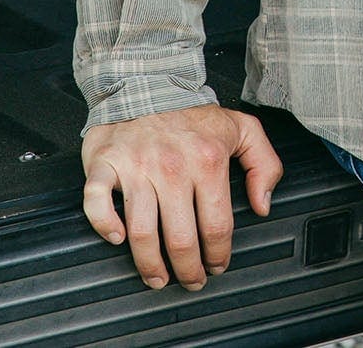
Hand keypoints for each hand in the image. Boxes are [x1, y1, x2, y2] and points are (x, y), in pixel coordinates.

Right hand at [81, 104, 283, 290]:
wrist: (148, 82)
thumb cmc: (192, 114)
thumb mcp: (241, 129)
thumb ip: (264, 164)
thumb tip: (262, 205)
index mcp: (208, 161)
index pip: (216, 225)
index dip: (219, 254)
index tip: (217, 265)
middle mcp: (173, 167)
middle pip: (180, 238)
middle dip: (188, 270)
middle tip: (190, 280)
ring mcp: (137, 167)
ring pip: (142, 232)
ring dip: (150, 265)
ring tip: (158, 278)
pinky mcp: (106, 165)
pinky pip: (98, 203)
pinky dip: (105, 225)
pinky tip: (117, 239)